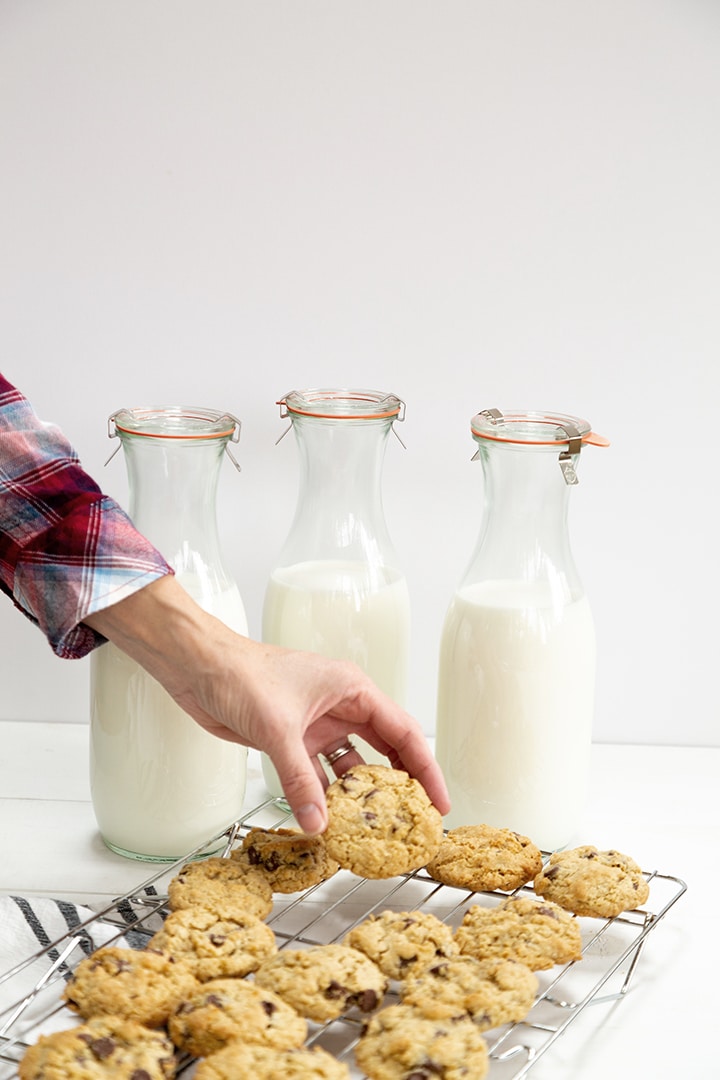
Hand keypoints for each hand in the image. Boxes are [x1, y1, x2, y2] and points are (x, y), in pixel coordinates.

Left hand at [84, 576, 449, 833]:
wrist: (197, 667)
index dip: (426, 768)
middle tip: (416, 820)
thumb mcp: (277, 730)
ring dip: (360, 794)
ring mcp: (316, 724)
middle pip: (385, 749)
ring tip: (376, 828)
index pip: (402, 731)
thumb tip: (319, 825)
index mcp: (352, 689)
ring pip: (352, 764)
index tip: (439, 801)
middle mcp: (340, 705)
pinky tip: (330, 820)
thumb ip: (300, 780)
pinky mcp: (292, 739)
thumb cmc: (241, 676)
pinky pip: (320, 772)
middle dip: (401, 784)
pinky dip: (326, 795)